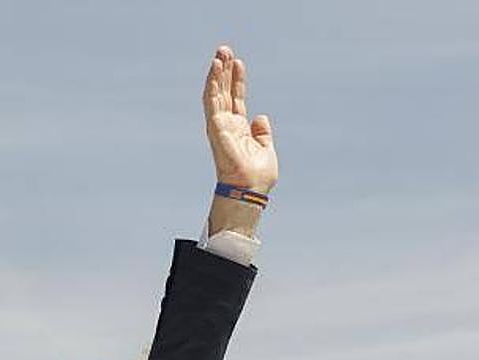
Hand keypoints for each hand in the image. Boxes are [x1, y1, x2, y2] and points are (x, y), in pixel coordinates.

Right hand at [203, 45, 276, 193]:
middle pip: (225, 92)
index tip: (239, 63)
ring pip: (216, 93)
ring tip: (220, 53)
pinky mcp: (215, 127)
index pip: (237, 99)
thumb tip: (261, 117)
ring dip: (217, 73)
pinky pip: (212, 100)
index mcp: (240, 130)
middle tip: (224, 49)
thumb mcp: (266, 149)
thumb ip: (263, 133)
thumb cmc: (258, 177)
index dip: (237, 81)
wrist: (250, 190)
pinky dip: (213, 83)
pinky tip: (215, 67)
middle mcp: (228, 125)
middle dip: (225, 71)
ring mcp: (220, 125)